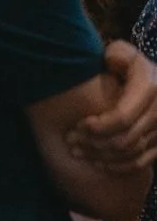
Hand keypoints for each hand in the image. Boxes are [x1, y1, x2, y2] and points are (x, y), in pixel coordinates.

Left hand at [71, 42, 156, 171]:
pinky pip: (141, 163)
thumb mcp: (126, 54)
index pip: (122, 117)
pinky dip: (118, 166)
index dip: (98, 126)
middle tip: (71, 141)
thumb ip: (118, 54)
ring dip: (101, 156)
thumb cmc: (132, 68)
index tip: (78, 124)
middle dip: (93, 142)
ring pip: (130, 153)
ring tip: (78, 152)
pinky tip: (98, 163)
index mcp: (150, 89)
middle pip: (124, 139)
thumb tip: (110, 61)